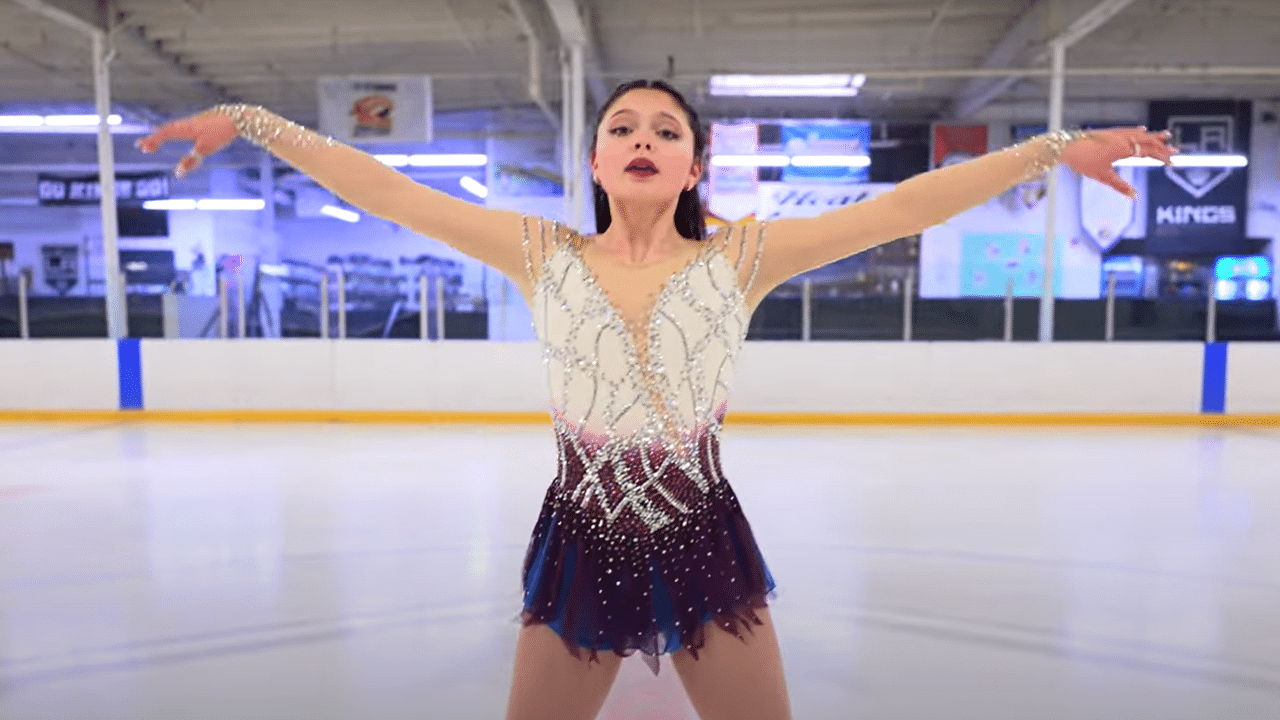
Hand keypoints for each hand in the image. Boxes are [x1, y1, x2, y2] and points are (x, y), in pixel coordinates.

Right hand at [135, 109, 238, 177]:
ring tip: (153, 142)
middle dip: (153, 139)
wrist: (237, 118)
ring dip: (161, 135)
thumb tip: (177, 173)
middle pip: (166, 130)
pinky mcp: (200, 122)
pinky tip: (173, 134)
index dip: (153, 141)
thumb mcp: (205, 149)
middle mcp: (186, 123)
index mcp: (184, 128)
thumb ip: (190, 161)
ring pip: (173, 128)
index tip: (143, 149)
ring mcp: (193, 121)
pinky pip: (181, 127)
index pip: (164, 134)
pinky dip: (172, 132)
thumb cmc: (220, 133)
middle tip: (141, 146)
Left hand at [1061, 127, 1177, 199]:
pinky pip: (1128, 131)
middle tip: (1176, 150)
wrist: (1065, 147)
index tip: (1172, 162)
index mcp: (1123, 148)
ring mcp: (1115, 134)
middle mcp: (1122, 138)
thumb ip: (1120, 186)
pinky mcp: (1108, 132)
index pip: (1148, 152)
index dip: (1161, 157)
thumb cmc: (1083, 162)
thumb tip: (1135, 197)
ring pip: (1139, 134)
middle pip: (1147, 142)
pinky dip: (1138, 132)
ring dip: (1153, 136)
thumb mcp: (1102, 176)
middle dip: (1162, 146)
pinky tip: (1142, 130)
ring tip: (1166, 136)